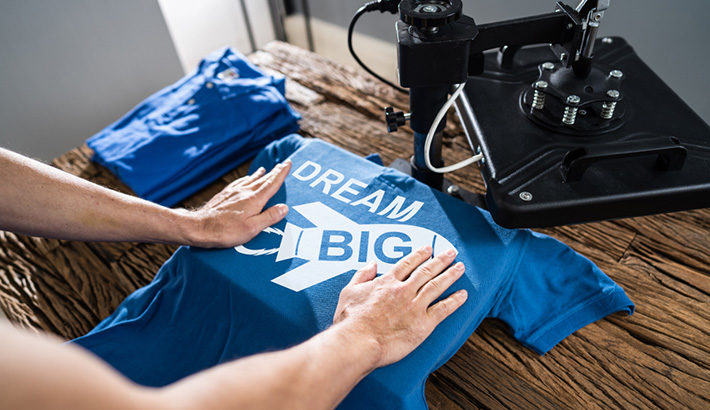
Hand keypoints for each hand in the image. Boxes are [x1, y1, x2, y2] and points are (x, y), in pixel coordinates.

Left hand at [186, 160, 291, 247]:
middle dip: (273, 171)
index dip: (281, 173)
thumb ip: (269, 217)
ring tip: (264, 170)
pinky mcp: (225, 195)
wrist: (200, 227)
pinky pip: (239, 182)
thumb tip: (284, 208)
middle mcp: (244, 192)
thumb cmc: (226, 231)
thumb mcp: (252, 228)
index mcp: (254, 199)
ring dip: (260, 174)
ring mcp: (233, 192)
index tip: (287, 163)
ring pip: (250, 180)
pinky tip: (245, 179)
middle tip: (281, 164)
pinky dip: (246, 179)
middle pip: (262, 179)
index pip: (272, 183)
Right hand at [332, 246, 467, 367]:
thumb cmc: (350, 320)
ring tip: (460, 267)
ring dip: (450, 275)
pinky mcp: (423, 324)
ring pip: (437, 285)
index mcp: (387, 282)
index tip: (429, 249)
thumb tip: (372, 264)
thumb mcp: (349, 291)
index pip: (407, 264)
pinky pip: (443, 309)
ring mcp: (415, 306)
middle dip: (440, 260)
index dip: (419, 255)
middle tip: (451, 252)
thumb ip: (362, 275)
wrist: (358, 341)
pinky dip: (455, 301)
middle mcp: (404, 290)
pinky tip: (463, 295)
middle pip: (426, 271)